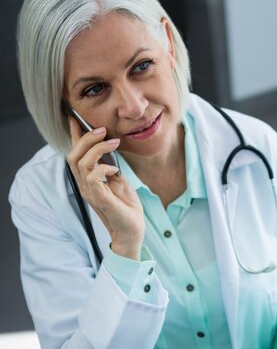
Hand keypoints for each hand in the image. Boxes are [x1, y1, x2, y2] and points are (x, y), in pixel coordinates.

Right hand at [66, 117, 144, 259]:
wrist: (132, 230)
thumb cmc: (126, 207)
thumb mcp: (119, 180)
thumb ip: (110, 166)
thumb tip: (110, 147)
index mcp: (88, 179)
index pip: (76, 154)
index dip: (74, 136)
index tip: (75, 118)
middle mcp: (85, 185)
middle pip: (72, 155)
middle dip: (85, 138)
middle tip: (103, 130)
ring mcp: (90, 192)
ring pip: (80, 162)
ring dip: (97, 148)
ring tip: (113, 142)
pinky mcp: (99, 198)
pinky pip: (92, 177)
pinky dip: (102, 167)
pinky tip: (114, 169)